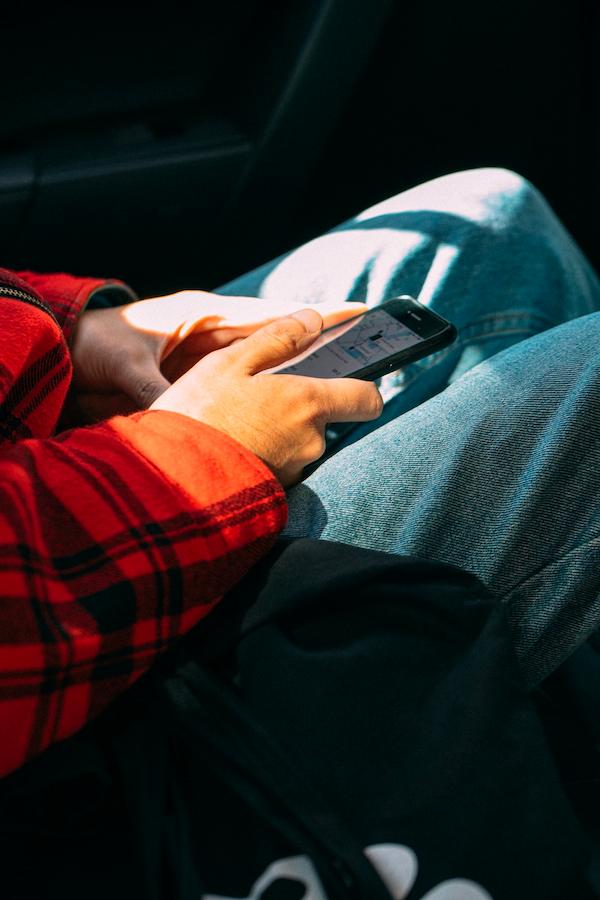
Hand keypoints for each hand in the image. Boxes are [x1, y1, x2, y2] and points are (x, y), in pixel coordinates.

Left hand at [69, 290, 367, 422]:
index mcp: (205, 316)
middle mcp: (216, 335)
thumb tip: (177, 420)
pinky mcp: (202, 380)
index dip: (315, 315)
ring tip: (342, 387)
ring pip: (267, 365)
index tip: (357, 313)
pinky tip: (290, 413)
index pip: (271, 314)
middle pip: (280, 340)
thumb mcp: (126, 362)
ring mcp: (211, 357)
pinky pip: (244, 387)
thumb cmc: (97, 343)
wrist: (70, 349)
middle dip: (321, 344)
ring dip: (299, 373)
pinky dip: (267, 397)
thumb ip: (154, 389)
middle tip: (367, 353)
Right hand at [150, 307, 382, 486]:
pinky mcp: (276, 492)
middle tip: (258, 397)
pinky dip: (265, 453)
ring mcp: (295, 470)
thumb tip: (312, 318)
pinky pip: (280, 464)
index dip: (361, 387)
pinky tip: (234, 445)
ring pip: (300, 442)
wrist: (168, 480)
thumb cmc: (197, 414)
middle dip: (300, 407)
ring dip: (279, 430)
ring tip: (238, 422)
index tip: (345, 379)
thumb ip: (276, 338)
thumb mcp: (229, 362)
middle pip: (326, 419)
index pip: (367, 398)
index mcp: (307, 403)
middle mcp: (312, 441)